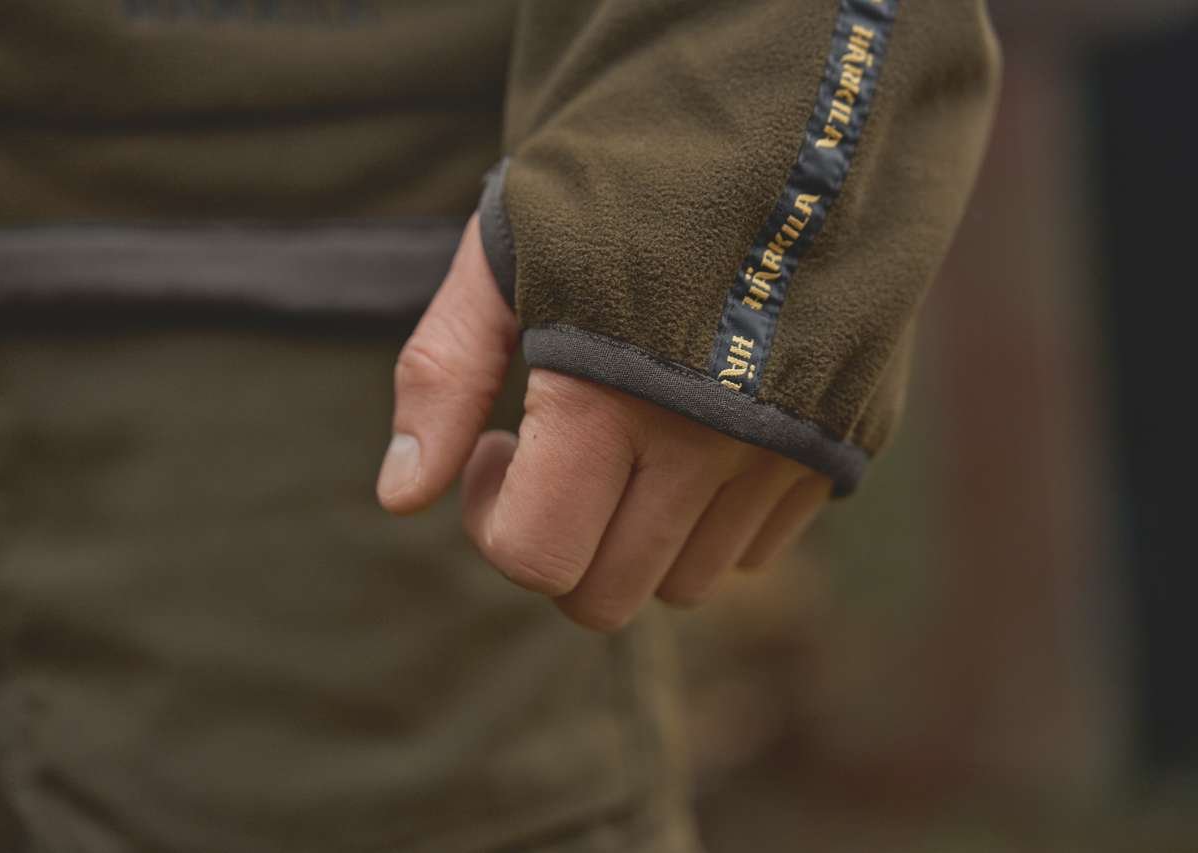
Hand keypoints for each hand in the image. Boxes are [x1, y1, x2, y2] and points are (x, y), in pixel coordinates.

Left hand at [377, 215, 830, 630]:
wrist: (795, 108)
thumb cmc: (626, 178)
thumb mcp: (504, 256)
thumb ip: (444, 377)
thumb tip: (401, 498)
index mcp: (610, 401)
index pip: (536, 560)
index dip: (492, 519)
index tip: (501, 445)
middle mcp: (709, 446)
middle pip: (608, 596)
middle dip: (559, 541)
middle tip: (557, 452)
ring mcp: (787, 453)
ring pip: (686, 581)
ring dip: (636, 534)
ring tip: (632, 438)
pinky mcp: (846, 446)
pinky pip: (761, 547)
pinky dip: (714, 518)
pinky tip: (699, 432)